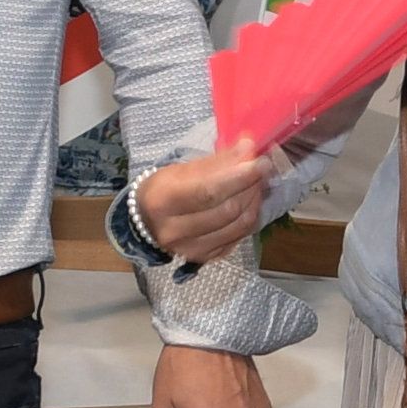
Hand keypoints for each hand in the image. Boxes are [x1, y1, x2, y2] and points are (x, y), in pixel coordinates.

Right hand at [132, 146, 269, 266]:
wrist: (144, 221)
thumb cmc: (164, 189)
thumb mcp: (182, 169)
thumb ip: (217, 161)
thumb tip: (249, 148)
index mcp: (163, 201)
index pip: (209, 191)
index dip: (240, 177)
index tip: (262, 163)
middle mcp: (174, 230)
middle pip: (227, 209)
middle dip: (251, 187)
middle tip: (262, 171)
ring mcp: (190, 249)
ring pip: (237, 226)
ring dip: (254, 202)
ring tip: (256, 186)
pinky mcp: (203, 259)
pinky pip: (237, 238)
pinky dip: (248, 219)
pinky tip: (247, 205)